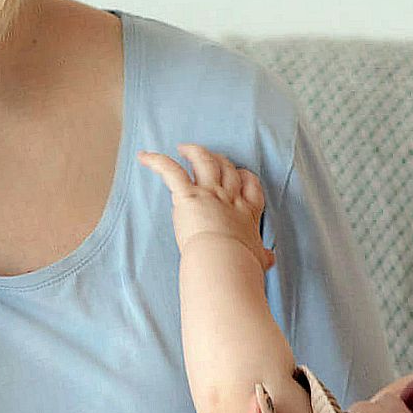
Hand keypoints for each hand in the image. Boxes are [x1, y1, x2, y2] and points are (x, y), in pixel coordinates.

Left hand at [135, 143, 274, 272]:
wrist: (225, 263)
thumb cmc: (240, 265)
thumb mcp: (257, 258)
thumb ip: (261, 255)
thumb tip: (268, 259)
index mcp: (246, 212)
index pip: (250, 185)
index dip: (244, 176)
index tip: (240, 173)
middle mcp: (229, 197)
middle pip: (227, 169)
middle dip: (219, 160)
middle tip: (211, 156)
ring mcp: (210, 193)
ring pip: (204, 161)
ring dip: (194, 152)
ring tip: (183, 148)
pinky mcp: (189, 195)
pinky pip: (171, 171)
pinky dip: (156, 161)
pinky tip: (144, 157)